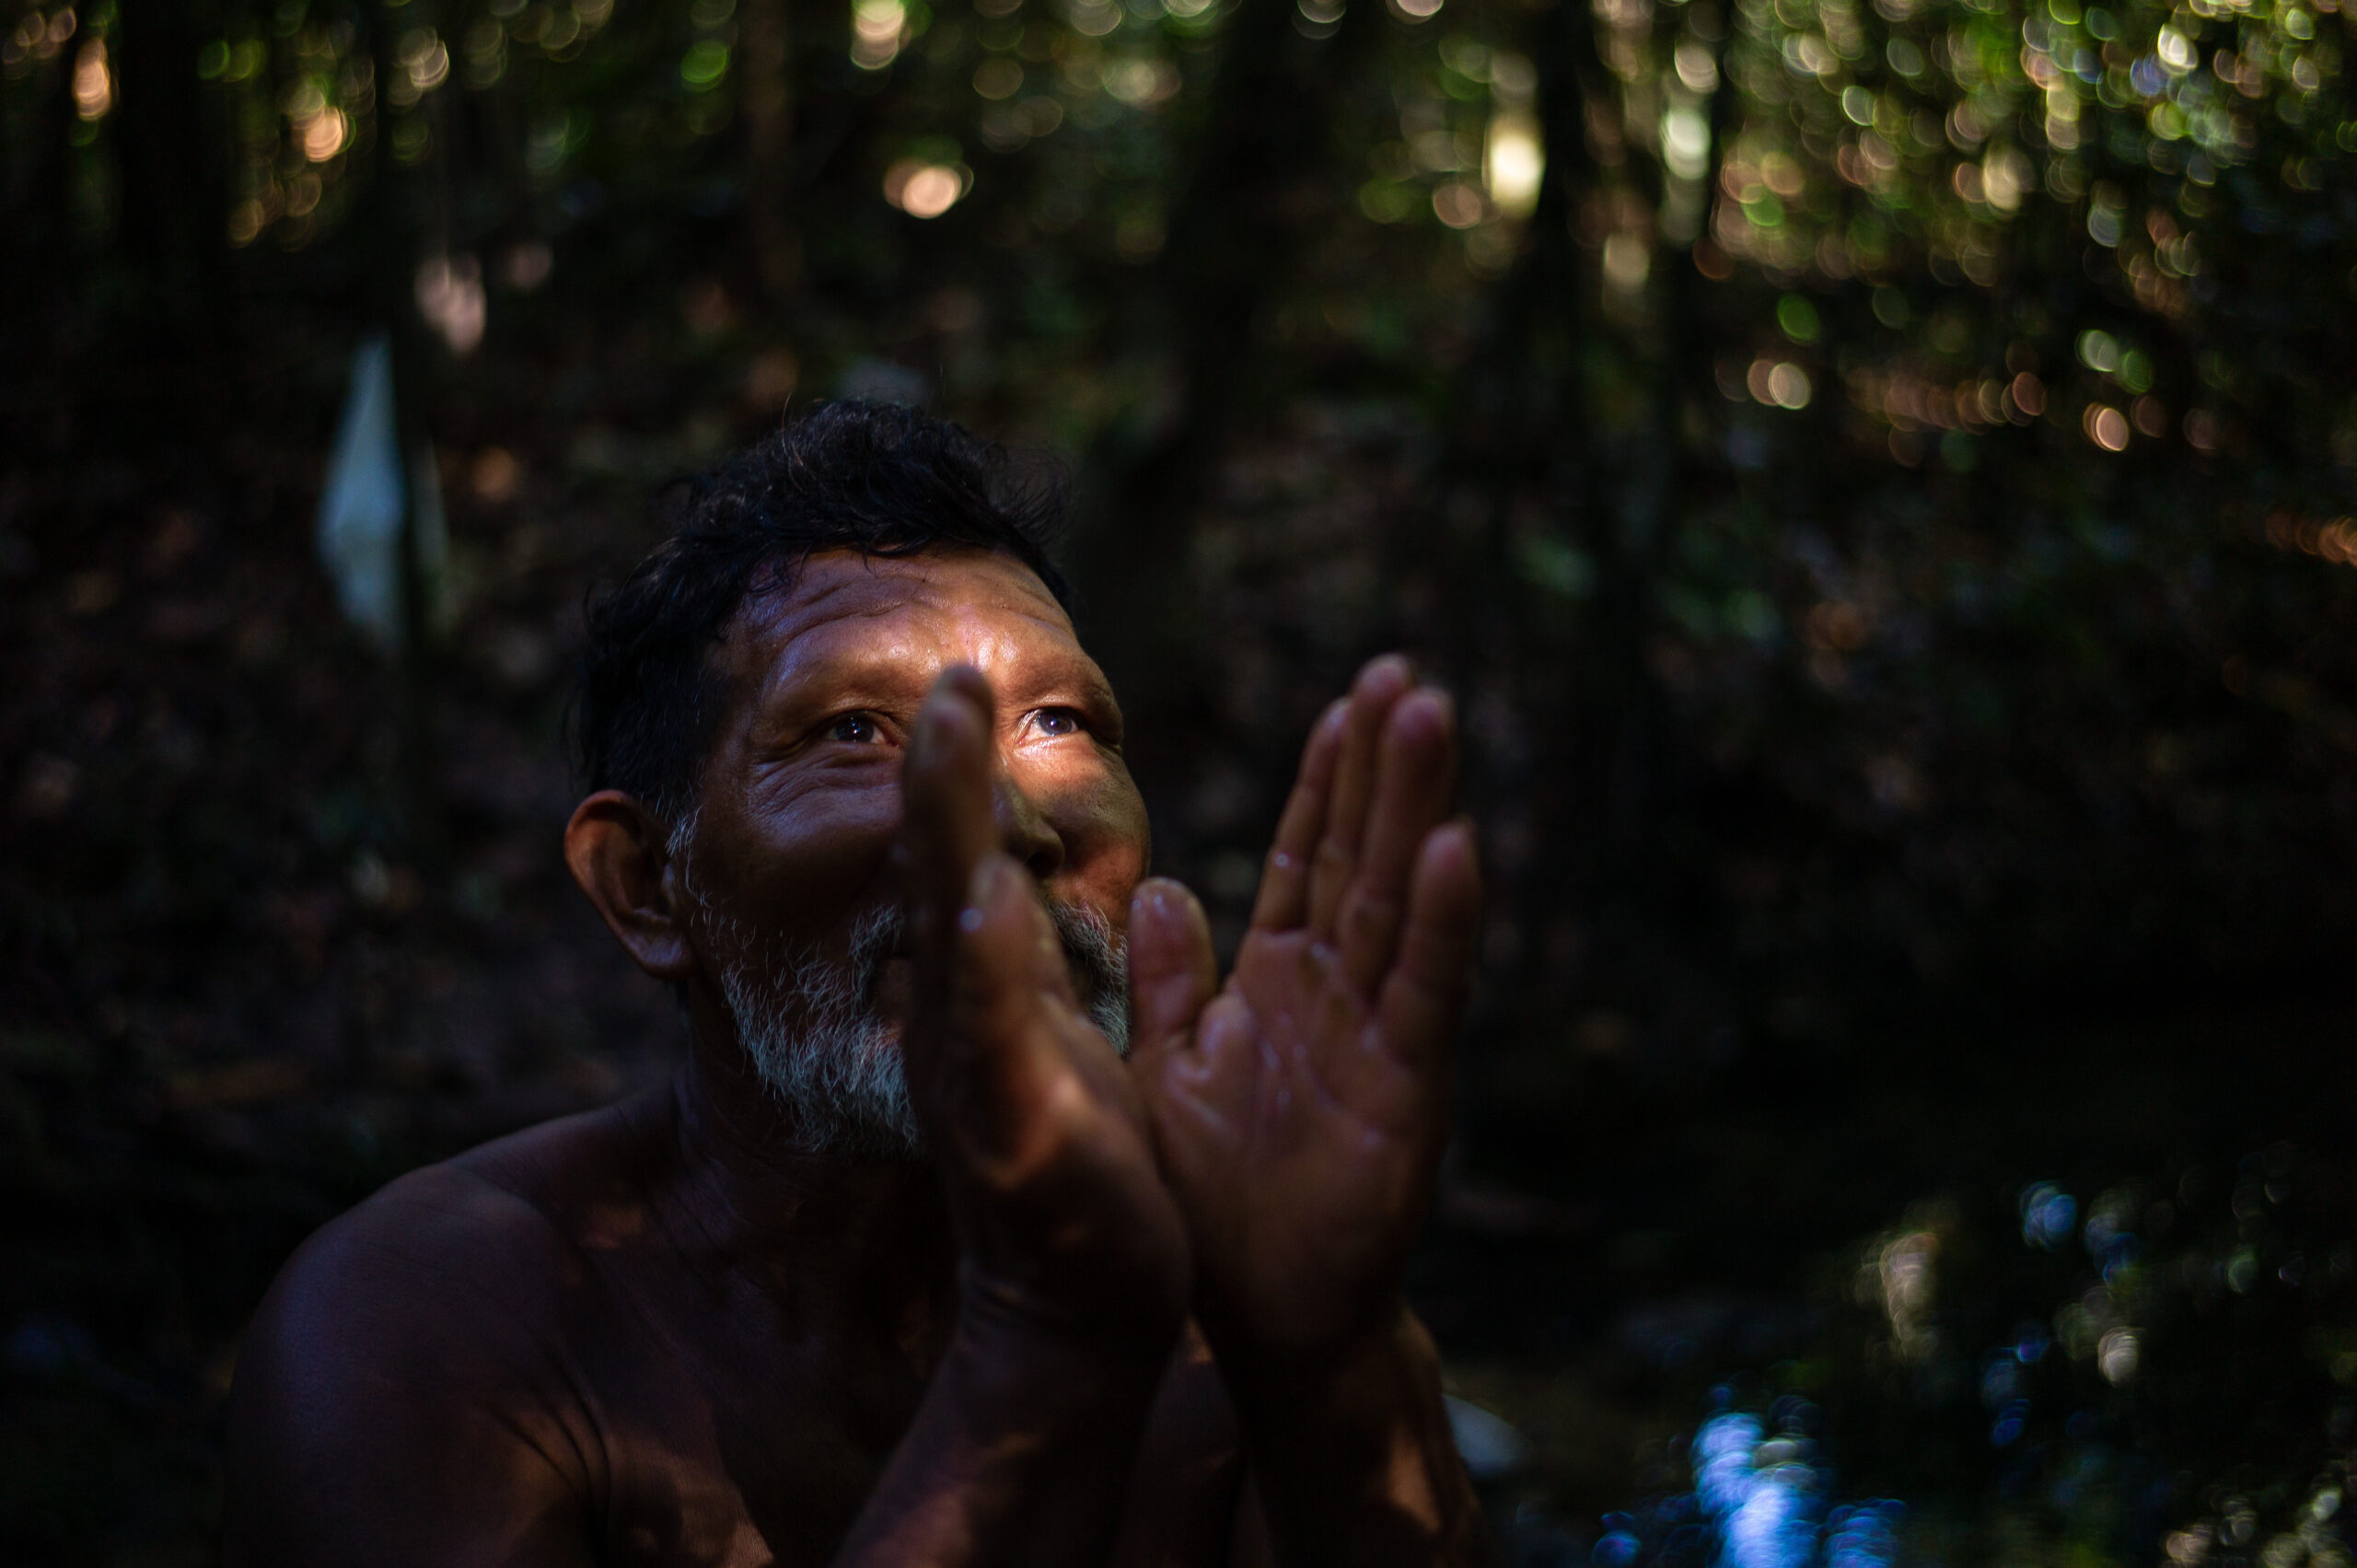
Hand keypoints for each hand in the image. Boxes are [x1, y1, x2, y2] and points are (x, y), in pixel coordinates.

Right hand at [900, 668, 1190, 1347]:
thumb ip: (1020, 958)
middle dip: (937, 769)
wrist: (1080, 1305)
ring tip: (945, 733)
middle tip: (943, 671)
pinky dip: (982, 963)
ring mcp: (974, 1069)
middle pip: (936, 870)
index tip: (960, 674)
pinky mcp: (1014, 1126)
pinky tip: (980, 896)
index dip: (952, 770)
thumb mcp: (1041, 1035)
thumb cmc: (1070, 1165)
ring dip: (946, 827)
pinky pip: (993, 1033)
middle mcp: (957, 1019)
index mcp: (980, 991)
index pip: (958, 858)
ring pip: (951, 929)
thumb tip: (997, 879)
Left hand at [1128, 656, 1479, 1364]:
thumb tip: (1168, 891)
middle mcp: (1340, 993)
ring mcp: (1379, 1036)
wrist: (1260, 1315)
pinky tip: (1460, 848)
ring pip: (1400, 901)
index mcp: (1282, 981)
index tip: (1348, 698)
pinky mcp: (1406, 1092)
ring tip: (1432, 714)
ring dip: (1416, 808)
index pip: (1309, 858)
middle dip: (1382, 765)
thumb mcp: (1169, 1073)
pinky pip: (1425, 994)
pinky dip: (1444, 923)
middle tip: (1406, 670)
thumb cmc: (1216, 1200)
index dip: (1328, 780)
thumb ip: (1171, 985)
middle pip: (1362, 856)